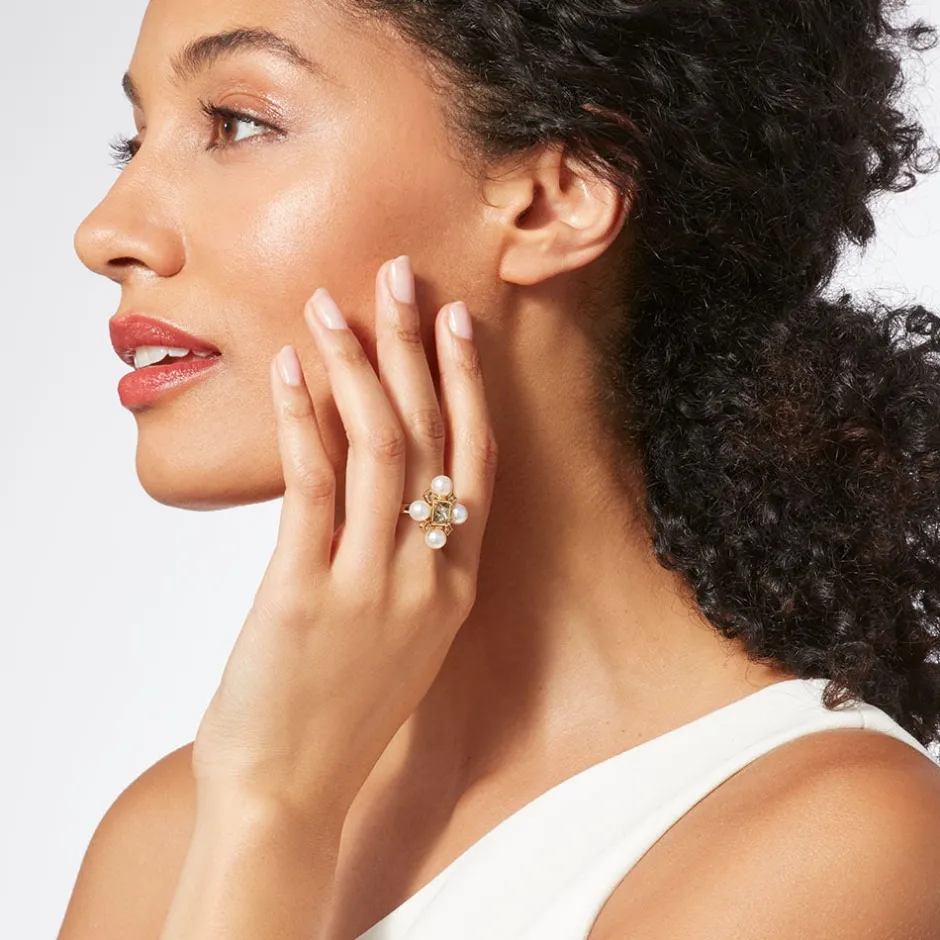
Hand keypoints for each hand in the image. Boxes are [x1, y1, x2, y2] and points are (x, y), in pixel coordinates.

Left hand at [190, 256, 497, 821]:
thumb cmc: (341, 712)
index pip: (476, 461)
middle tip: (400, 275)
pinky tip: (289, 369)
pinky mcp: (308, 594)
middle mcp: (429, 576)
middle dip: (417, 348)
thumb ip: (405, 565)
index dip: (468, 385)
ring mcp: (373, 585)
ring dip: (357, 367)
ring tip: (332, 303)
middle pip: (433, 437)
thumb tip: (377, 491)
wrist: (292, 792)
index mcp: (456, 585)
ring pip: (380, 449)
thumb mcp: (399, 637)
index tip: (456, 321)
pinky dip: (303, 419)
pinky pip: (313, 487)